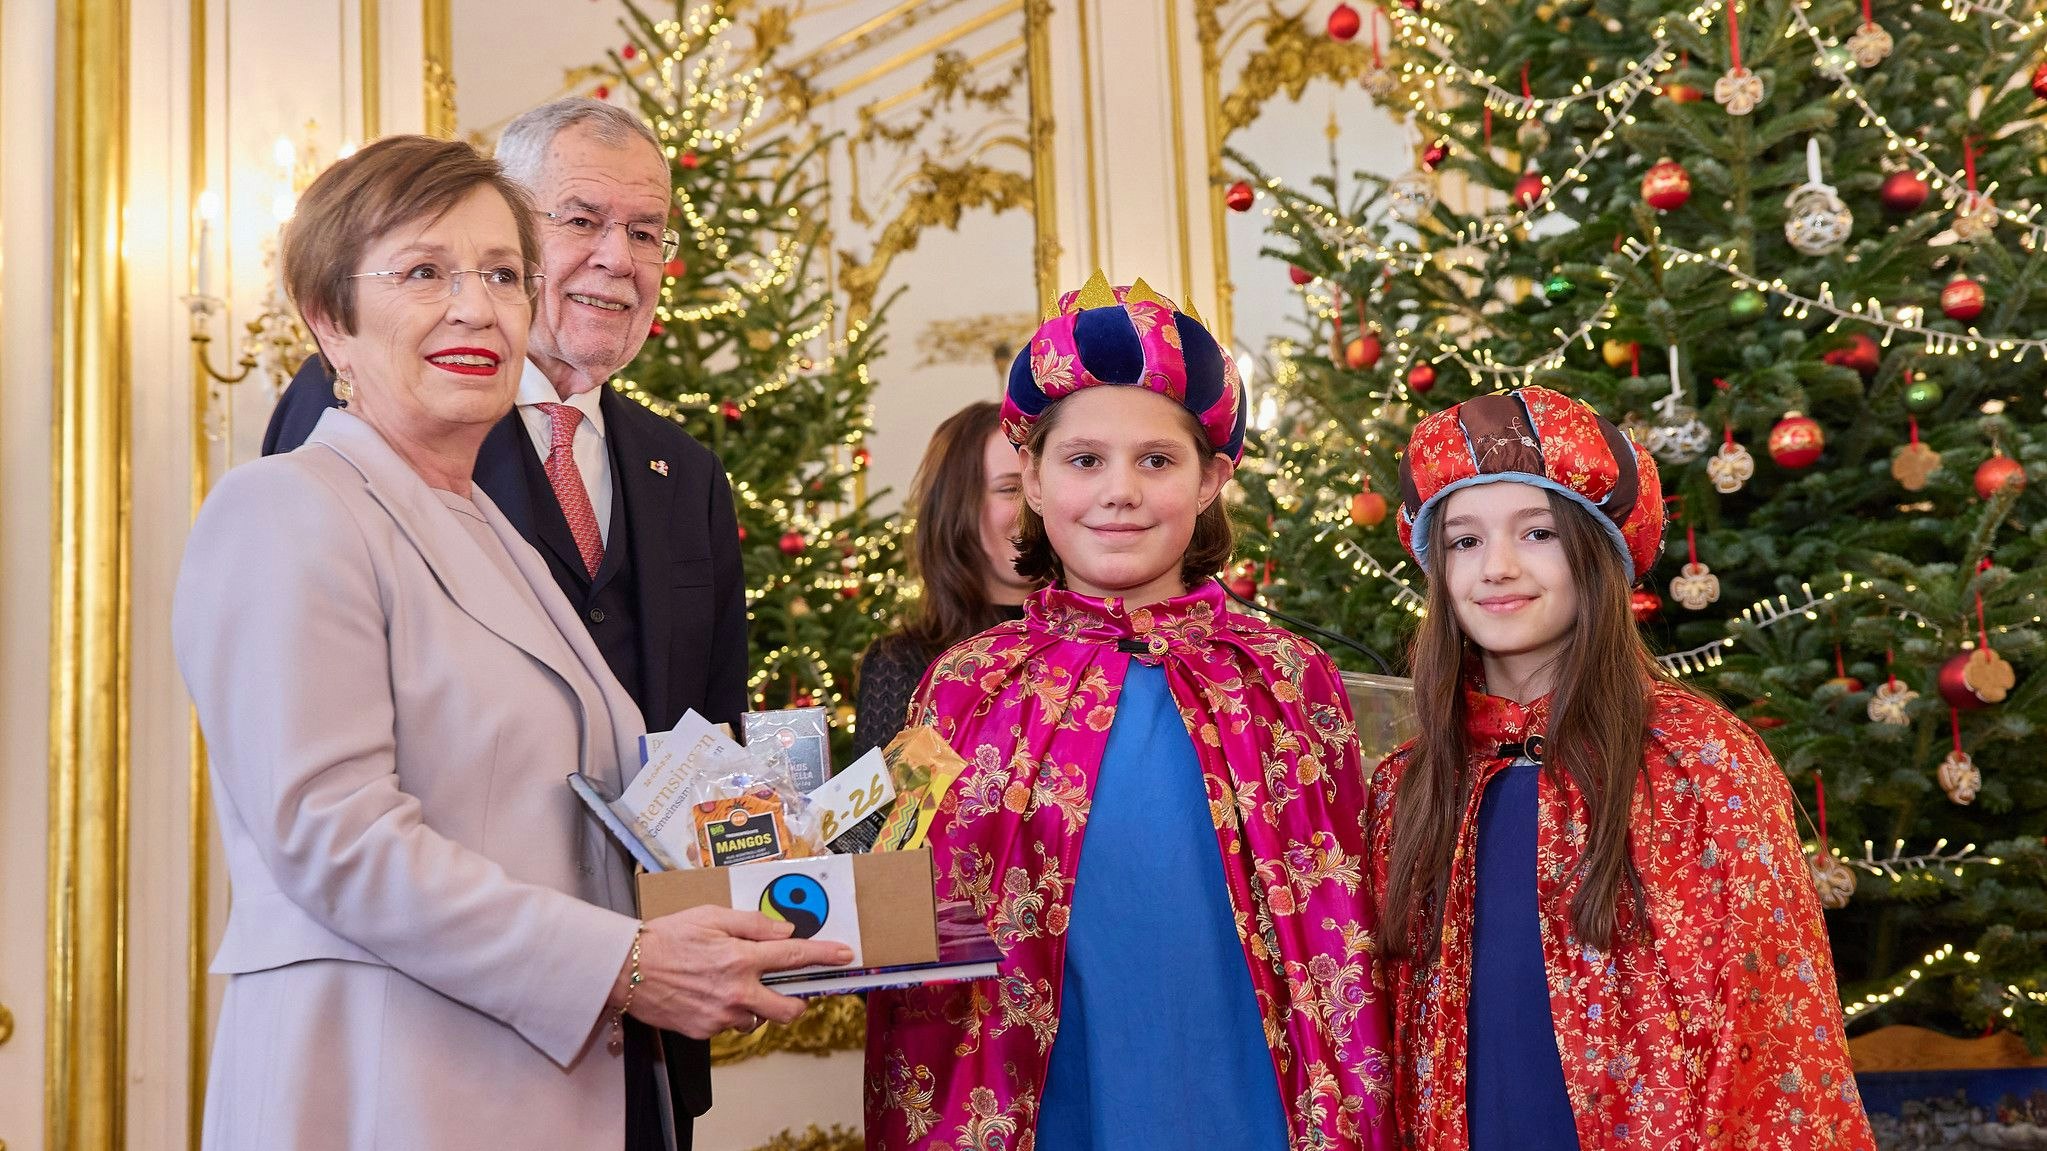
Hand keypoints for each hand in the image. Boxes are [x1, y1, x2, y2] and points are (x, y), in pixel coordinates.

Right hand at [614, 905, 853, 1039]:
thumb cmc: (666, 937)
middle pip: (789, 1009)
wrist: (625, 970)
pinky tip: (710, 995)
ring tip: (733, 987)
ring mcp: (721, 1016)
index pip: (793, 958)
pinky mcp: (705, 1032)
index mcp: (740, 959)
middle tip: (791, 990)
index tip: (845, 955)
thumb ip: (751, 924)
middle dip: (798, 1001)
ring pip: (759, 1020)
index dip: (824, 955)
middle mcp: (736, 992)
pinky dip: (730, 1013)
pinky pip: (731, 1025)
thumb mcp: (710, 916)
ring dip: (758, 1007)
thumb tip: (784, 932)